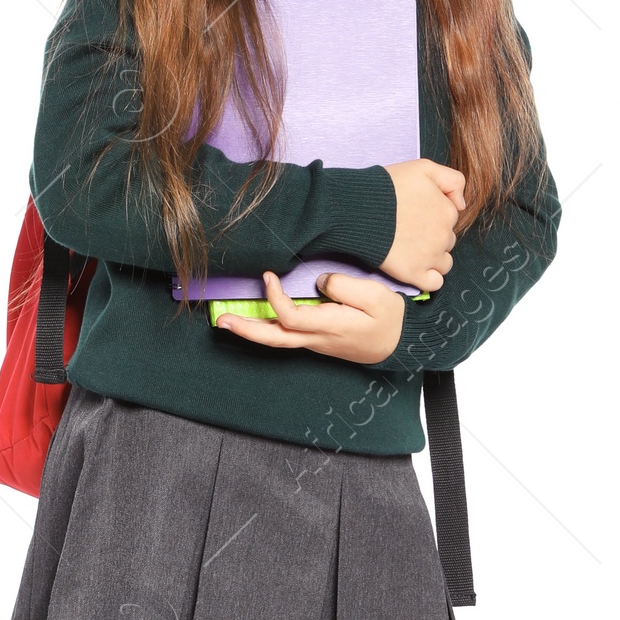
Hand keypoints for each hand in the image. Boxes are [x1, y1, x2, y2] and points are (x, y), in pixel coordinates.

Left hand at [218, 271, 406, 364]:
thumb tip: (317, 281)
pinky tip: (252, 321)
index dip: (274, 297)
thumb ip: (345, 286)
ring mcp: (313, 342)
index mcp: (329, 326)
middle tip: (222, 321)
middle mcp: (316, 338)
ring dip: (250, 330)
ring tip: (227, 321)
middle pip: (274, 338)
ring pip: (276, 340)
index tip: (269, 275)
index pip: (290, 317)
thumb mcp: (376, 296)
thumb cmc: (388, 319)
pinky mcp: (314, 339)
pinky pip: (284, 336)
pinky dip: (264, 329)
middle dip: (246, 330)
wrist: (397, 344)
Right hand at [381, 158, 464, 290]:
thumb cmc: (386, 187)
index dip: (433, 214)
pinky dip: (429, 278)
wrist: (358, 209)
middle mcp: (444, 236)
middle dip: (433, 236)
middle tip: (408, 229)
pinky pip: (435, 283)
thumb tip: (461, 204)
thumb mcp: (423, 167)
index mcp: (448, 211)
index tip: (415, 212)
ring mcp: (430, 257)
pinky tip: (416, 268)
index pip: (450, 217)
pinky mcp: (414, 274)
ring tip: (411, 248)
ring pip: (444, 262)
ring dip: (433, 257)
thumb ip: (452, 180)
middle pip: (447, 240)